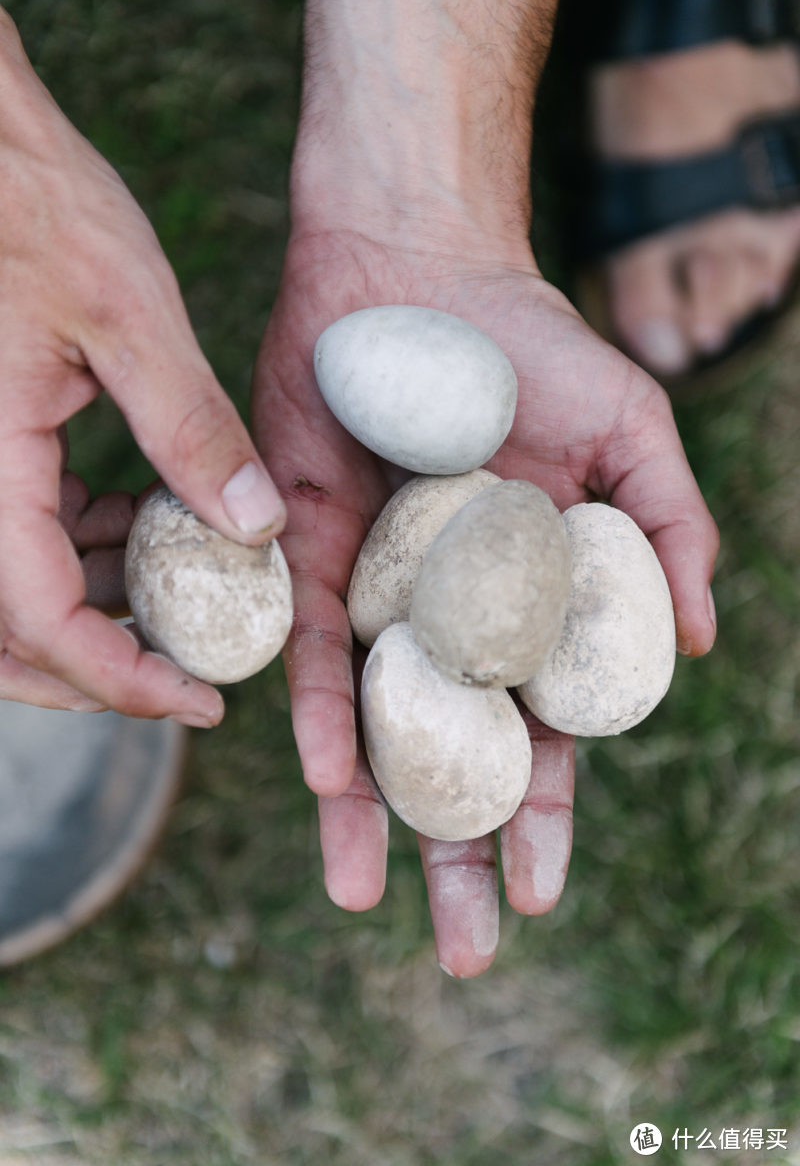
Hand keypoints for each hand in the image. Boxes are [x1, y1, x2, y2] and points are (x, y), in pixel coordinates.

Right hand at [0, 10, 284, 721]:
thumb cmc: (33, 204)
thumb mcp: (128, 314)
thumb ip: (190, 428)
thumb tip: (260, 528)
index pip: (39, 622)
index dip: (121, 680)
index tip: (204, 699)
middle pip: (5, 638)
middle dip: (96, 671)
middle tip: (188, 677)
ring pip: (9, 595)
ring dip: (92, 610)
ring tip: (185, 586)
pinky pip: (14, 536)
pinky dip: (77, 551)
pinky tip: (142, 518)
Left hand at [253, 227, 718, 975]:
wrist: (415, 268)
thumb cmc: (534, 348)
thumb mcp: (630, 437)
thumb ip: (667, 534)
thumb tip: (697, 645)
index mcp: (525, 604)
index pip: (537, 732)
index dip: (540, 814)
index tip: (538, 891)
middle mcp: (446, 617)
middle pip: (451, 755)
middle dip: (455, 853)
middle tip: (460, 949)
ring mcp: (375, 592)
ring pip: (372, 725)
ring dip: (369, 814)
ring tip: (365, 898)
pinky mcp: (306, 554)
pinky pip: (314, 647)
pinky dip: (322, 710)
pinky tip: (327, 777)